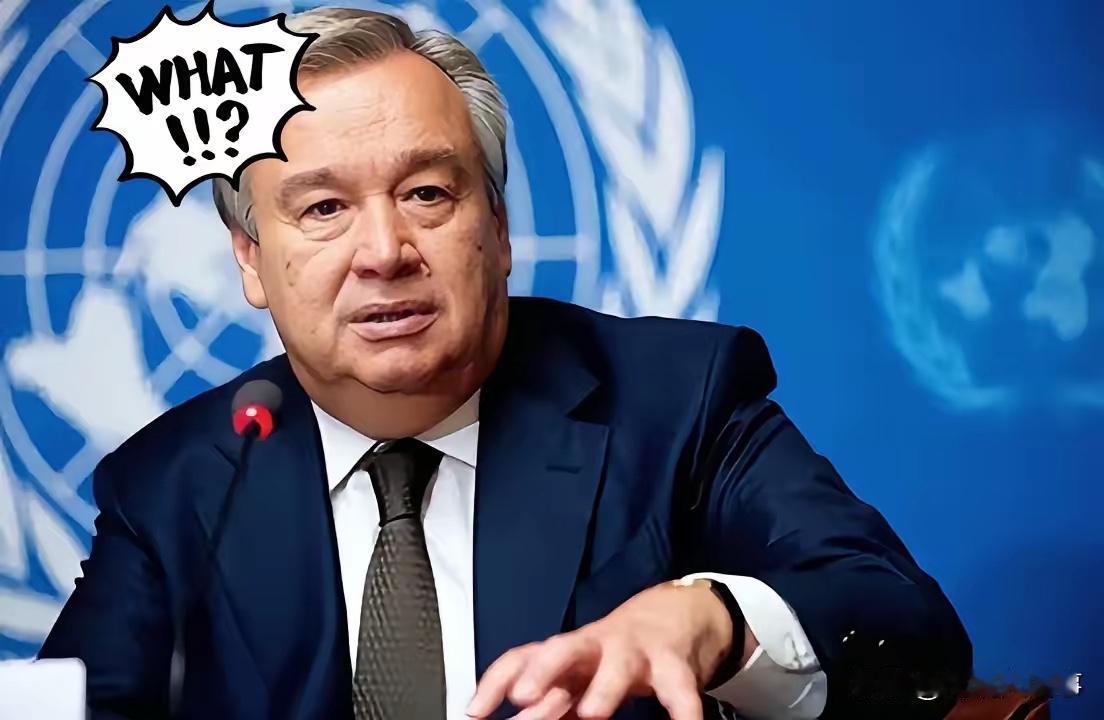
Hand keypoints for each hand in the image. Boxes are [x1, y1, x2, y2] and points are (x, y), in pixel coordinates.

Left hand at [466, 579, 741, 719]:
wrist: (679, 613)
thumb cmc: (619, 652)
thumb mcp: (582, 675)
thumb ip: (552, 700)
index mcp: (569, 653)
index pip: (523, 658)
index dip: (495, 682)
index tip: (474, 711)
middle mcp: (598, 647)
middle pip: (565, 647)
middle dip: (544, 669)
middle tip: (524, 696)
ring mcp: (637, 653)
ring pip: (620, 664)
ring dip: (605, 687)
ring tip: (593, 713)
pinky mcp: (676, 665)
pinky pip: (681, 690)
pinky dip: (684, 713)